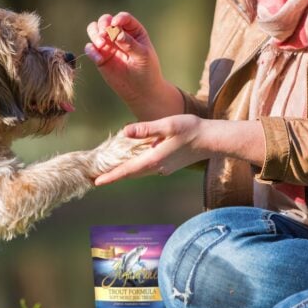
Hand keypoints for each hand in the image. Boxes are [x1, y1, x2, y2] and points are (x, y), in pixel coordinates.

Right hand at [85, 12, 182, 120]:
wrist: (141, 91)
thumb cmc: (146, 71)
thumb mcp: (142, 55)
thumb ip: (129, 43)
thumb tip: (116, 32)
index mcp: (133, 31)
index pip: (123, 18)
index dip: (118, 19)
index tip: (116, 25)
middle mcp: (119, 35)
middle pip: (105, 21)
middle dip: (103, 25)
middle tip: (104, 35)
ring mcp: (108, 46)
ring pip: (94, 31)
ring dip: (94, 34)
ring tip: (101, 44)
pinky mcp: (100, 57)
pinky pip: (90, 49)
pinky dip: (91, 51)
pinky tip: (99, 60)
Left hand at [94, 116, 265, 185]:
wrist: (212, 140)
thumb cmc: (192, 129)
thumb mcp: (168, 125)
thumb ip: (146, 129)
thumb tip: (126, 132)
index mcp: (154, 159)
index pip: (128, 170)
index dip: (111, 176)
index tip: (97, 182)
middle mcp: (157, 167)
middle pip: (131, 174)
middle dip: (113, 176)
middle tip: (95, 178)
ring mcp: (163, 168)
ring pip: (139, 172)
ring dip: (124, 172)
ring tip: (107, 172)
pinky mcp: (168, 165)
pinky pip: (147, 168)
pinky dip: (135, 167)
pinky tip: (131, 162)